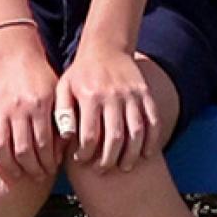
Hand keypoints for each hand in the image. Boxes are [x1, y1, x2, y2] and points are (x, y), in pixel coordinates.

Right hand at [0, 34, 60, 183]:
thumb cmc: (40, 74)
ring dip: (9, 166)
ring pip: (0, 146)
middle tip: (38, 175)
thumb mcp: (57, 92)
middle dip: (32, 168)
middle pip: (22, 150)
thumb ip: (61, 118)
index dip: (48, 162)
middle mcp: (17, 108)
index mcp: (39, 105)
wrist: (14, 52)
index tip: (52, 168)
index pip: (44, 144)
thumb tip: (65, 146)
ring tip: (18, 174)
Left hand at [56, 45, 158, 172]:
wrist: (105, 47)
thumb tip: (66, 140)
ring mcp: (132, 95)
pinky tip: (146, 154)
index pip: (89, 135)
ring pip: (136, 132)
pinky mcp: (146, 94)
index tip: (82, 160)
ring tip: (124, 167)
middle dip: (109, 159)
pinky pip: (153, 121)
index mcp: (90, 96)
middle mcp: (112, 96)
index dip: (86, 153)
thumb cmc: (80, 73)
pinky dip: (152, 141)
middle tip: (103, 170)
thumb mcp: (64, 88)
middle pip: (114, 137)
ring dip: (132, 155)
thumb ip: (63, 113)